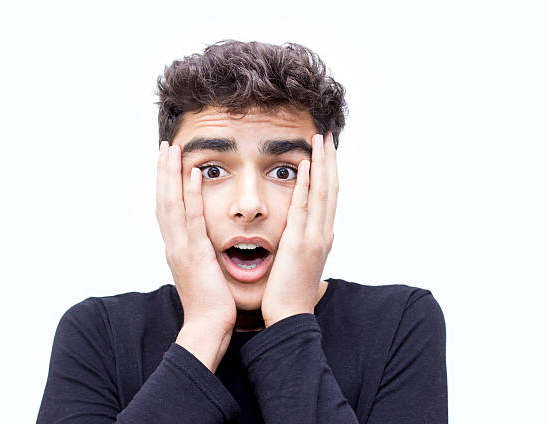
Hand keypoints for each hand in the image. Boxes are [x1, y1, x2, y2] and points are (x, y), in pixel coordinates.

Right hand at [156, 141, 236, 370]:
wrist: (209, 328)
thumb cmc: (212, 304)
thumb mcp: (204, 272)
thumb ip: (202, 253)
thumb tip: (207, 242)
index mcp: (177, 248)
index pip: (167, 209)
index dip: (165, 184)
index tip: (167, 162)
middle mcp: (174, 244)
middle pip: (163, 200)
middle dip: (163, 172)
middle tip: (165, 146)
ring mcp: (181, 248)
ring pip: (171, 204)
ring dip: (171, 175)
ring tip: (173, 150)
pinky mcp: (195, 254)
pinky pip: (192, 219)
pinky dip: (191, 195)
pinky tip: (194, 174)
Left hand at [261, 133, 337, 326]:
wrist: (290, 317)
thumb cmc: (290, 293)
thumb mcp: (299, 263)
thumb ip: (303, 245)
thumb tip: (302, 235)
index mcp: (322, 236)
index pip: (328, 196)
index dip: (328, 171)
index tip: (325, 150)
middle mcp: (323, 233)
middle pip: (330, 188)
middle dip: (329, 159)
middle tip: (326, 134)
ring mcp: (314, 237)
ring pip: (321, 192)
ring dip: (321, 163)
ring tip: (319, 139)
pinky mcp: (299, 243)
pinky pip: (303, 207)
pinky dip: (306, 184)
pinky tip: (304, 164)